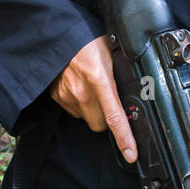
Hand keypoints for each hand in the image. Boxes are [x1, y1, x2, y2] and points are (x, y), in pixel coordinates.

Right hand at [48, 35, 136, 162]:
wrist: (57, 34)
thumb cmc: (86, 40)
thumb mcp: (110, 53)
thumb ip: (118, 75)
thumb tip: (133, 90)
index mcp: (100, 80)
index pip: (115, 117)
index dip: (124, 139)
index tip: (131, 154)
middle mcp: (82, 92)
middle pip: (100, 125)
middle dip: (107, 119)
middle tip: (108, 102)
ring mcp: (67, 96)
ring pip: (86, 118)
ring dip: (91, 110)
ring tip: (90, 88)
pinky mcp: (56, 96)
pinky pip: (72, 110)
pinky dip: (77, 103)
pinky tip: (78, 86)